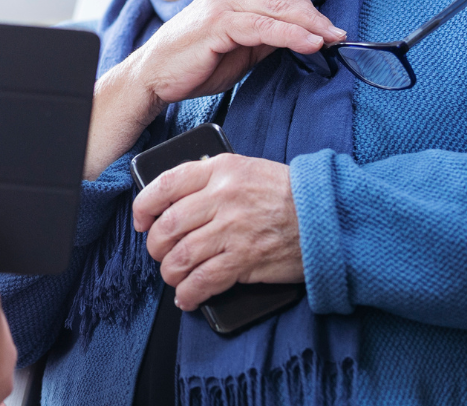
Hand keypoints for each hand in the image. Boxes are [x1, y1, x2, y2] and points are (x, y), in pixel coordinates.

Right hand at [131, 0, 344, 101]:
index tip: (331, 31)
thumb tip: (302, 37)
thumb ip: (266, 38)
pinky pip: (264, 26)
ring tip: (331, 40)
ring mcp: (221, 3)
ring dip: (310, 25)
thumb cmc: (192, 65)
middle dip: (315, 17)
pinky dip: (291, 34)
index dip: (310, 10)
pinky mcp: (218, 22)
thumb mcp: (239, 50)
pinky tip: (310, 45)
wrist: (152, 78)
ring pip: (278, 7)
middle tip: (338, 36)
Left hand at [131, 153, 303, 309]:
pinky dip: (189, 293)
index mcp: (220, 169)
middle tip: (159, 253)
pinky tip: (186, 297)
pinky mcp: (245, 259)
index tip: (141, 221)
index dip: (144, 207)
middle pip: (168, 226)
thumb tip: (174, 198)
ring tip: (173, 276)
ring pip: (181, 256)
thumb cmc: (285, 194)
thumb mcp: (246, 168)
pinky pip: (204, 280)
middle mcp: (223, 197)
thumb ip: (211, 178)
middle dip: (155, 246)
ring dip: (170, 272)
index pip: (164, 185)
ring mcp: (233, 230)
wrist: (326, 216)